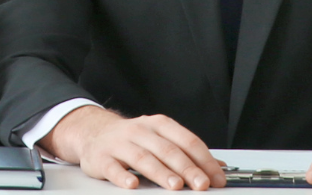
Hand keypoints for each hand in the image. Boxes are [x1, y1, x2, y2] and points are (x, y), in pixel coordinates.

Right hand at [49, 107, 224, 189]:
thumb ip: (187, 152)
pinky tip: (132, 184)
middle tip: (201, 184)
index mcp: (159, 125)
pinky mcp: (102, 157)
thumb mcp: (161, 138)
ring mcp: (120, 143)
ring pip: (143, 158)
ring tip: (175, 185)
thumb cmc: (132, 138)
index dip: (204, 160)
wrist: (93, 131)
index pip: (187, 141)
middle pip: (167, 150)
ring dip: (161, 172)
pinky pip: (113, 167)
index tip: (216, 178)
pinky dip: (123, 176)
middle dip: (187, 168)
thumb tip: (218, 167)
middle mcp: (140, 131)